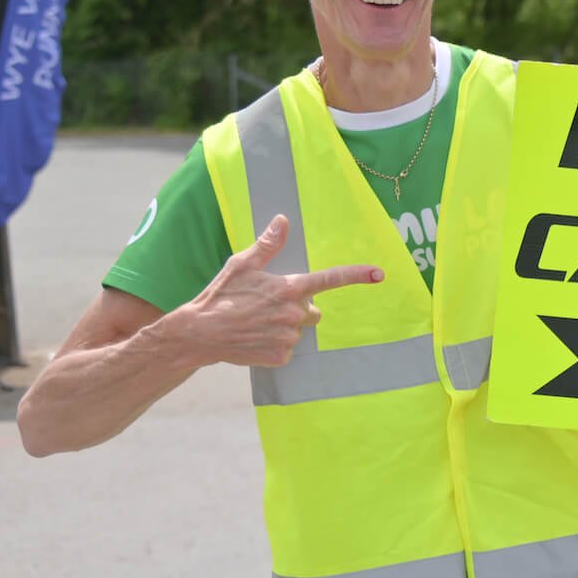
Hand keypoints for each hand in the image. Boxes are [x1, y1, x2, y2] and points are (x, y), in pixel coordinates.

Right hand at [182, 215, 383, 367]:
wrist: (198, 334)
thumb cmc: (220, 296)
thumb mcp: (241, 265)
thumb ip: (268, 245)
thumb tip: (283, 221)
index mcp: (289, 288)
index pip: (329, 279)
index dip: (356, 275)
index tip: (379, 273)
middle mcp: (294, 313)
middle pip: (313, 310)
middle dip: (297, 307)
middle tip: (267, 305)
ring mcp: (289, 337)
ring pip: (299, 329)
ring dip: (285, 326)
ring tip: (256, 322)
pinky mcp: (281, 356)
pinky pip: (288, 348)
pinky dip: (275, 344)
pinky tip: (255, 337)